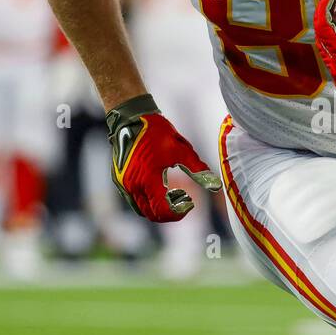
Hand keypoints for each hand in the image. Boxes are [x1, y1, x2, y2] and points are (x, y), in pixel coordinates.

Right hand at [105, 94, 220, 221]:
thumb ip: (197, 169)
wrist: (130, 119)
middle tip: (183, 202)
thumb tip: (216, 185)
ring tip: (172, 196)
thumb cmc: (156, 132)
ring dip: (157, 209)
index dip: (178, 213)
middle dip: (169, 214)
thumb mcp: (181, 149)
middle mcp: (133, 185)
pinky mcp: (119, 181)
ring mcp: (124, 184)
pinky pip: (133, 200)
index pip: (162, 211)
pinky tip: (159, 189)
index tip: (189, 203)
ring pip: (142, 210)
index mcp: (148, 179)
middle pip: (151, 215)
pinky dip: (147, 202)